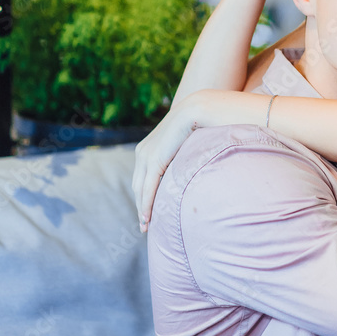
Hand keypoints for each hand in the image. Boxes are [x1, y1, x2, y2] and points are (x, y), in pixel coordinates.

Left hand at [132, 97, 199, 232]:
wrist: (197, 109)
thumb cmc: (198, 125)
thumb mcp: (184, 144)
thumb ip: (181, 155)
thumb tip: (190, 168)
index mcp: (147, 148)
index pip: (142, 178)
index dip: (143, 196)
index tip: (148, 212)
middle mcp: (142, 152)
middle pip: (138, 186)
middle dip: (140, 206)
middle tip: (145, 225)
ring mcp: (146, 155)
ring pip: (140, 190)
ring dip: (142, 209)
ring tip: (146, 226)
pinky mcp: (154, 160)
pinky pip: (148, 187)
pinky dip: (147, 204)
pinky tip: (148, 217)